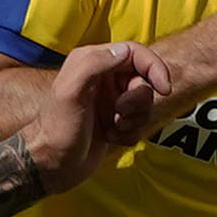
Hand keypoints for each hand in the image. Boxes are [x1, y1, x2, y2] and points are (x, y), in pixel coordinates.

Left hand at [19, 41, 171, 194]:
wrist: (52, 165)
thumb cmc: (57, 128)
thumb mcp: (71, 91)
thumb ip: (94, 64)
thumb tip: (124, 51)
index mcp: (92, 62)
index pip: (135, 53)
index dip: (154, 67)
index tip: (164, 88)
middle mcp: (103, 78)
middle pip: (143, 81)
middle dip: (137, 101)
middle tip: (119, 115)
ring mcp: (110, 101)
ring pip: (144, 104)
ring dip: (134, 120)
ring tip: (112, 129)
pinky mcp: (115, 122)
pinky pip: (139, 124)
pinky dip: (129, 134)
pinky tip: (110, 138)